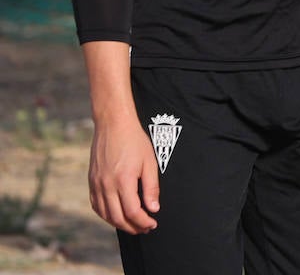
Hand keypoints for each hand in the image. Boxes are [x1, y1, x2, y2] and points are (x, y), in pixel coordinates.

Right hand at [88, 109, 159, 234]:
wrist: (113, 125)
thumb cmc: (135, 141)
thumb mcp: (149, 162)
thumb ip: (151, 187)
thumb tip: (153, 209)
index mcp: (123, 180)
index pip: (132, 212)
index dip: (143, 221)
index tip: (152, 223)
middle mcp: (106, 185)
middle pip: (117, 217)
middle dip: (133, 227)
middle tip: (145, 228)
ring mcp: (96, 184)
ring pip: (105, 214)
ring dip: (119, 224)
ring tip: (133, 225)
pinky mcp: (91, 181)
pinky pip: (96, 205)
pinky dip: (106, 215)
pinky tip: (116, 215)